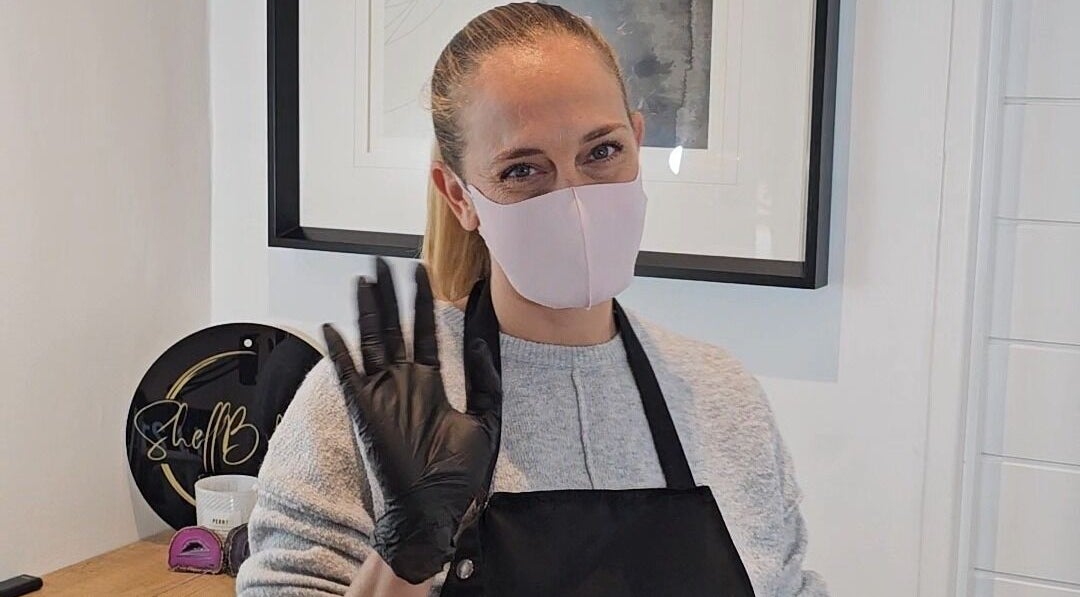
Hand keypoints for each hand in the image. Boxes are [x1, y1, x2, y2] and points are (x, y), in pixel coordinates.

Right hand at [321, 258, 501, 584]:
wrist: (433, 512)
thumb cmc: (458, 477)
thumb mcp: (485, 422)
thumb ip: (484, 382)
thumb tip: (480, 344)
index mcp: (430, 384)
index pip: (423, 332)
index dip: (422, 302)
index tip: (420, 272)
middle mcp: (403, 384)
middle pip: (394, 327)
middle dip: (390, 294)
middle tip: (383, 263)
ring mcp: (382, 395)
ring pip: (371, 342)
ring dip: (367, 311)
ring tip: (364, 280)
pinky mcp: (365, 411)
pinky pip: (349, 375)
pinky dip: (340, 352)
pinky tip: (333, 327)